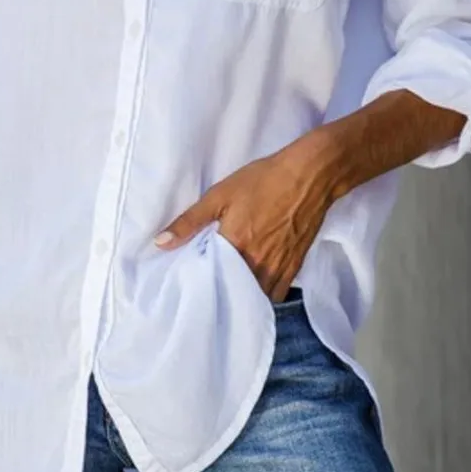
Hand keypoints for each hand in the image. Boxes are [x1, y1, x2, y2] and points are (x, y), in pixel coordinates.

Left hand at [154, 134, 336, 301]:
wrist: (310, 175)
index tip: (188, 280)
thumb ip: (189, 222)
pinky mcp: (294, 267)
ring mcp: (278, 268)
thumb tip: (160, 243)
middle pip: (232, 291)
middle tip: (208, 286)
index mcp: (234, 246)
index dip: (198, 279)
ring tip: (229, 288)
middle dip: (219, 291)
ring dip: (241, 295)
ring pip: (254, 296)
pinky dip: (262, 293)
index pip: (208, 277)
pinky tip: (253, 283)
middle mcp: (257, 264)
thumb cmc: (263, 180)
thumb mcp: (220, 195)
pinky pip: (275, 293)